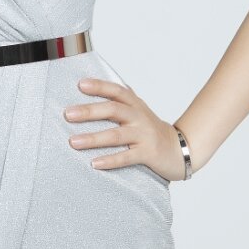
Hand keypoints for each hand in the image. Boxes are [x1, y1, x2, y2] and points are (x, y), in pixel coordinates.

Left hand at [64, 78, 185, 182]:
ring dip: (93, 138)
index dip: (99, 86)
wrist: (181, 149)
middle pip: (113, 110)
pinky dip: (110, 160)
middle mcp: (139, 117)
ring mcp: (144, 135)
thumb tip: (92, 87)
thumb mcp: (138, 110)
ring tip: (73, 142)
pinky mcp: (148, 154)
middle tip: (68, 114)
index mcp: (135, 104)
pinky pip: (126, 157)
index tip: (80, 85)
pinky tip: (94, 163)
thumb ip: (120, 100)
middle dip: (89, 111)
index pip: (116, 91)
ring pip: (116, 135)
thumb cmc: (151, 129)